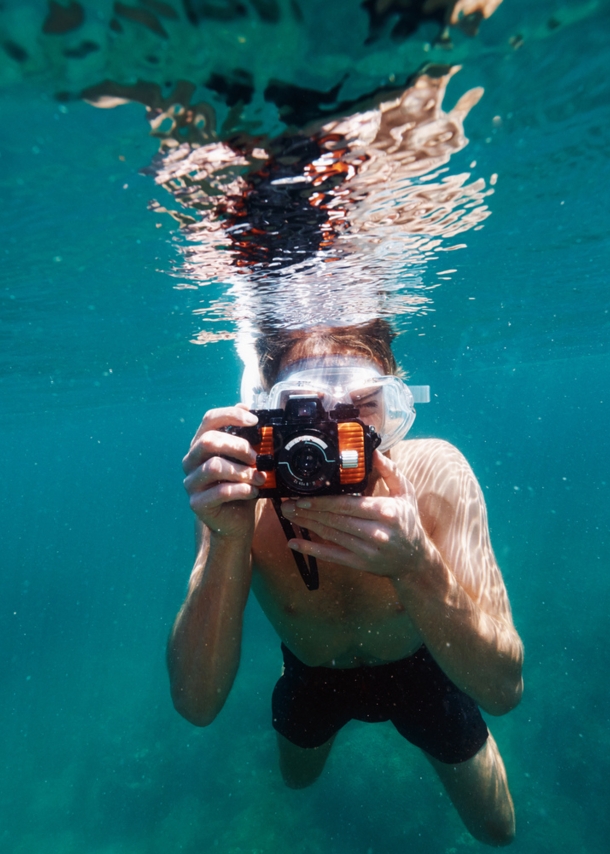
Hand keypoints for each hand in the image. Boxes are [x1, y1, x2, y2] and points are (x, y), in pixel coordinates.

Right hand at [182, 404, 265, 537]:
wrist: (235, 521)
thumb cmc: (240, 486)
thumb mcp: (246, 460)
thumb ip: (246, 438)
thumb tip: (250, 409)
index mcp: (201, 444)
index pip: (210, 419)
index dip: (231, 415)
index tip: (255, 420)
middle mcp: (191, 461)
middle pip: (208, 441)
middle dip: (238, 446)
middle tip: (256, 457)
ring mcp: (191, 482)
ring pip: (214, 467)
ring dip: (242, 471)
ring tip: (259, 478)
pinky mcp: (196, 503)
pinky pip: (220, 492)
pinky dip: (241, 490)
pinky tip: (252, 492)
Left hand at [281, 452, 429, 578]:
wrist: (415, 560)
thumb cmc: (408, 521)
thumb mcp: (406, 493)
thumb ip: (390, 471)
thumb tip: (374, 452)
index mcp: (385, 511)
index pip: (347, 504)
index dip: (322, 501)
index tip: (303, 496)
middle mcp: (375, 532)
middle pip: (335, 519)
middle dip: (308, 511)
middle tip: (287, 503)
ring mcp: (366, 550)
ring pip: (330, 535)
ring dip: (306, 525)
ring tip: (289, 515)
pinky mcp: (359, 564)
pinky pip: (331, 556)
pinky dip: (311, 550)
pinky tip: (294, 543)